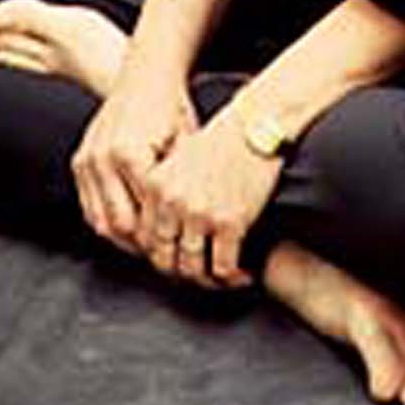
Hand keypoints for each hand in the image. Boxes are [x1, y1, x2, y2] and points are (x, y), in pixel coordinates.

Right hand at [71, 70, 197, 255]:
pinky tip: (128, 226)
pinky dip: (107, 221)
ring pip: (100, 221)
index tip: (178, 247)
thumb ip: (182, 185)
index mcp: (130, 154)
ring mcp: (87, 159)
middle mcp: (102, 158)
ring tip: (147, 245)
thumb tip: (192, 224)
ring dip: (122, 238)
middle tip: (164, 254)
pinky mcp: (80, 160)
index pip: (144, 216)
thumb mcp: (187, 145)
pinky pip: (89, 205)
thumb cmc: (172, 107)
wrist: (147, 75)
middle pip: (119, 224)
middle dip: (142, 244)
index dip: (163, 236)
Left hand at [135, 104, 283, 289]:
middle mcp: (173, 202)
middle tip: (200, 274)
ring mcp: (200, 214)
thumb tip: (166, 230)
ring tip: (221, 278)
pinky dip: (233, 278)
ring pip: (193, 269)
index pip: (146, 240)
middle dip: (183, 273)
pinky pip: (224, 267)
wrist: (258, 124)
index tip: (178, 260)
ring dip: (208, 281)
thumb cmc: (225, 138)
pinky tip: (243, 274)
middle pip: (166, 260)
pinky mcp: (230, 222)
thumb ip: (164, 192)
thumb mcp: (180, 159)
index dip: (162, 257)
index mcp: (156, 186)